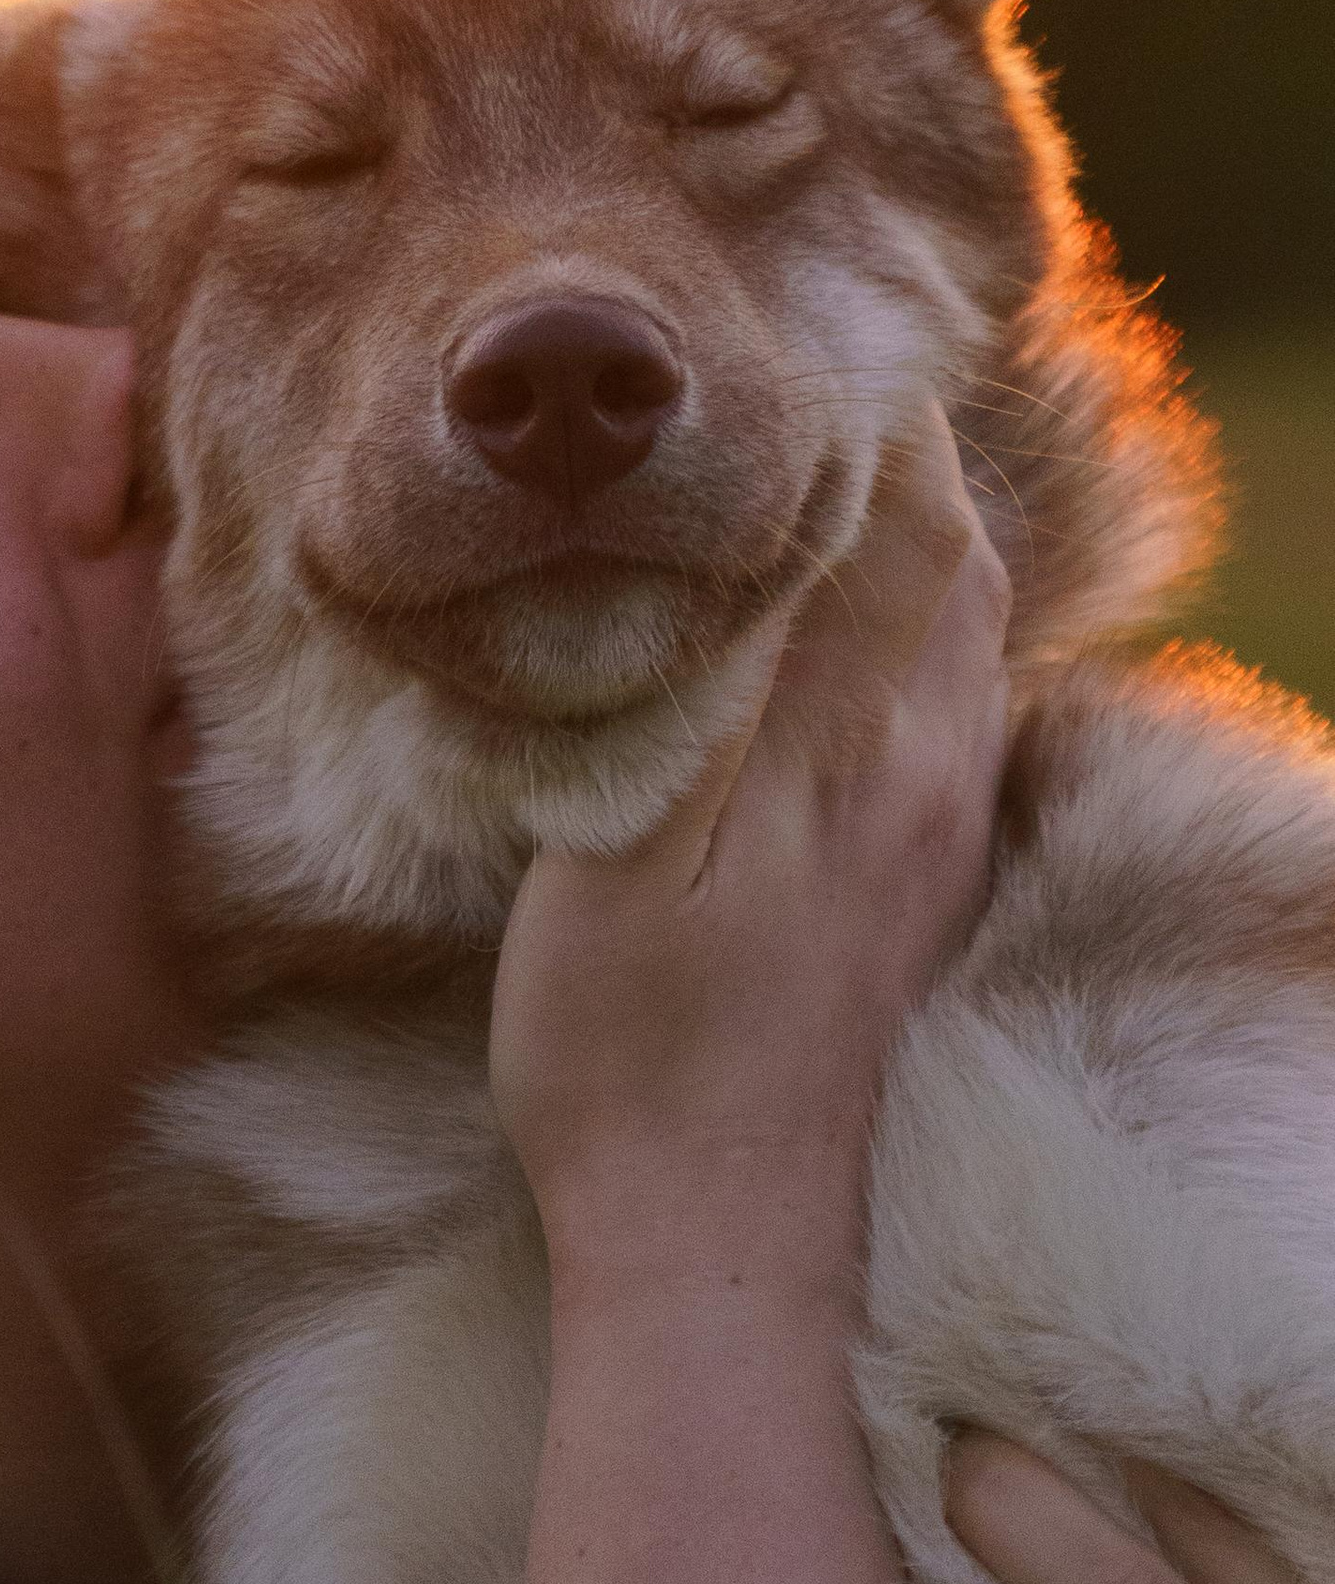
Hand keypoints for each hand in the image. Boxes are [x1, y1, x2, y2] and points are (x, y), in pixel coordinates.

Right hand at [489, 410, 1010, 1303]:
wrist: (708, 1237)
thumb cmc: (635, 1057)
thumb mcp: (636, 858)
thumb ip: (716, 690)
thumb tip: (774, 528)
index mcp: (866, 746)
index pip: (896, 515)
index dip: (841, 413)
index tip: (756, 346)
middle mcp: (929, 775)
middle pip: (945, 557)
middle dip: (878, 456)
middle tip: (770, 392)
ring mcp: (929, 839)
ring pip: (948, 635)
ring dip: (891, 543)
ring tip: (790, 492)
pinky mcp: (905, 896)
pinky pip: (931, 713)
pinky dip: (891, 635)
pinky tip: (820, 650)